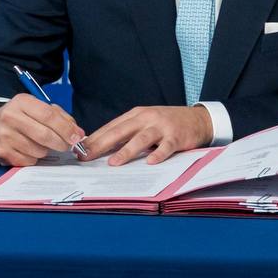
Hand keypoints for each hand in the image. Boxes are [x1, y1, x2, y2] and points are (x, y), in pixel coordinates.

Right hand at [0, 93, 86, 166]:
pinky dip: (35, 158)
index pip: (49, 116)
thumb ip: (60, 117)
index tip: (76, 137)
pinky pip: (28, 160)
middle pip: (44, 135)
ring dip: (47, 150)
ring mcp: (4, 136)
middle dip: (61, 142)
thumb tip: (78, 133)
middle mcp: (10, 117)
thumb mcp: (38, 108)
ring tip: (44, 144)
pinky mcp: (1, 152)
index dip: (66, 128)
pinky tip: (31, 150)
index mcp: (22, 102)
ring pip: (37, 150)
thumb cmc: (21, 116)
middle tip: (68, 145)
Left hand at [83, 105, 213, 165]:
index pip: (112, 126)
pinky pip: (166, 147)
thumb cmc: (167, 123)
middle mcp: (148, 118)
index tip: (79, 150)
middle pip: (122, 131)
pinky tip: (150, 162)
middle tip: (87, 156)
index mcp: (137, 114)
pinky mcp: (177, 136)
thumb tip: (99, 147)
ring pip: (142, 139)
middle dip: (102, 144)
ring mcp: (162, 127)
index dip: (95, 138)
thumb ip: (126, 132)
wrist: (197, 119)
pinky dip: (158, 154)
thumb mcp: (145, 122)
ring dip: (127, 151)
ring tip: (113, 162)